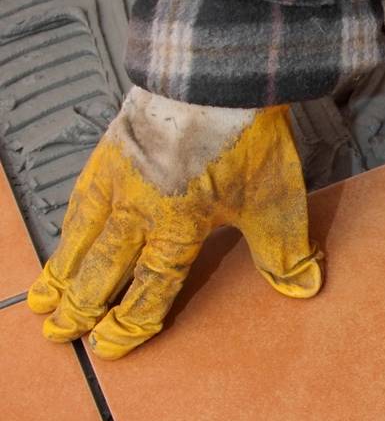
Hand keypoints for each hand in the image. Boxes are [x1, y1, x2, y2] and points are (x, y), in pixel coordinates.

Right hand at [28, 88, 321, 358]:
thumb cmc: (245, 139)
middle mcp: (137, 212)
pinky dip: (67, 227)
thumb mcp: (276, 202)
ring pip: (80, 238)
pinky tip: (63, 237)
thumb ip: (285, 252)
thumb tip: (305, 289)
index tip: (110, 346)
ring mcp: (117, 180)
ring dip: (61, 272)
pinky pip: (79, 199)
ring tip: (42, 300)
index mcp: (177, 231)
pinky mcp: (109, 152)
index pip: (149, 289)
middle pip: (101, 270)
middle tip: (59, 335)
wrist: (214, 75)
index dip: (129, 322)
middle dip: (81, 306)